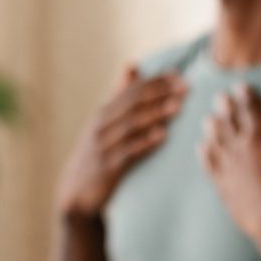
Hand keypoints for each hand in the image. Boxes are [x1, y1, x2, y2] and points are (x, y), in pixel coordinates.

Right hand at [57, 66, 186, 218]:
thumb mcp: (105, 123)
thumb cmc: (98, 155)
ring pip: (131, 124)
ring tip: (177, 106)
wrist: (76, 194)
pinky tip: (162, 136)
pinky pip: (128, 152)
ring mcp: (103, 146)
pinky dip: (145, 143)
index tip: (178, 75)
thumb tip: (132, 65)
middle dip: (160, 93)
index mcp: (104, 112)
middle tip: (185, 87)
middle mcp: (101, 125)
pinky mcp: (107, 168)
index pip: (132, 90)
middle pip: (133, 103)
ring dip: (155, 114)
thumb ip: (119, 96)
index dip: (155, 81)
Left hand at [198, 85, 260, 258]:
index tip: (240, 86)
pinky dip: (205, 154)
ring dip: (212, 128)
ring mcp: (229, 168)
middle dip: (225, 107)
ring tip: (208, 119)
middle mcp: (240, 148)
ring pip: (216, 141)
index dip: (245, 96)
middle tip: (220, 97)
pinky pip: (209, 165)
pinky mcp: (224, 186)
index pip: (250, 109)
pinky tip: (202, 148)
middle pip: (229, 121)